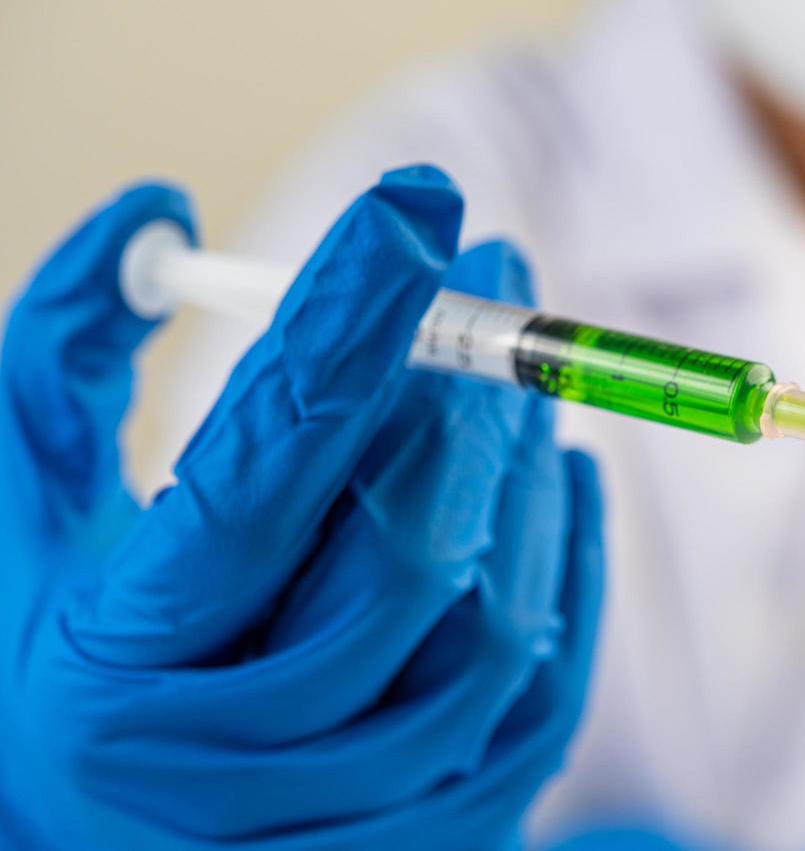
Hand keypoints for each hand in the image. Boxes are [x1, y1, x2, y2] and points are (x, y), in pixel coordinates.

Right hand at [0, 166, 602, 847]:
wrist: (118, 847)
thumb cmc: (67, 655)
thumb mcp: (23, 515)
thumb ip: (63, 353)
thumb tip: (158, 212)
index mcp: (120, 665)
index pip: (254, 477)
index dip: (341, 330)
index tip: (413, 203)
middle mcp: (240, 762)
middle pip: (401, 550)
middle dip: (463, 387)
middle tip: (495, 266)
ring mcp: (361, 812)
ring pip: (493, 614)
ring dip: (519, 464)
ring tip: (518, 368)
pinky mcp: (454, 834)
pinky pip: (548, 682)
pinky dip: (566, 556)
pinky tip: (555, 468)